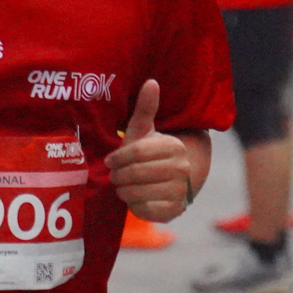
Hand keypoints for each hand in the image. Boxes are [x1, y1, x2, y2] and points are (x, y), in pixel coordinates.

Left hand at [105, 80, 191, 222]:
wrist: (170, 181)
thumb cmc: (149, 153)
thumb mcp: (144, 130)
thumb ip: (145, 108)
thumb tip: (151, 81)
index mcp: (175, 146)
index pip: (138, 152)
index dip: (119, 157)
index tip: (110, 160)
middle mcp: (182, 169)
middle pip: (136, 173)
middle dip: (119, 175)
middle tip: (114, 175)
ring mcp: (180, 191)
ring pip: (138, 192)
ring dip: (123, 190)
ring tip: (122, 185)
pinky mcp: (174, 211)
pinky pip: (144, 210)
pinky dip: (133, 205)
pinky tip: (134, 198)